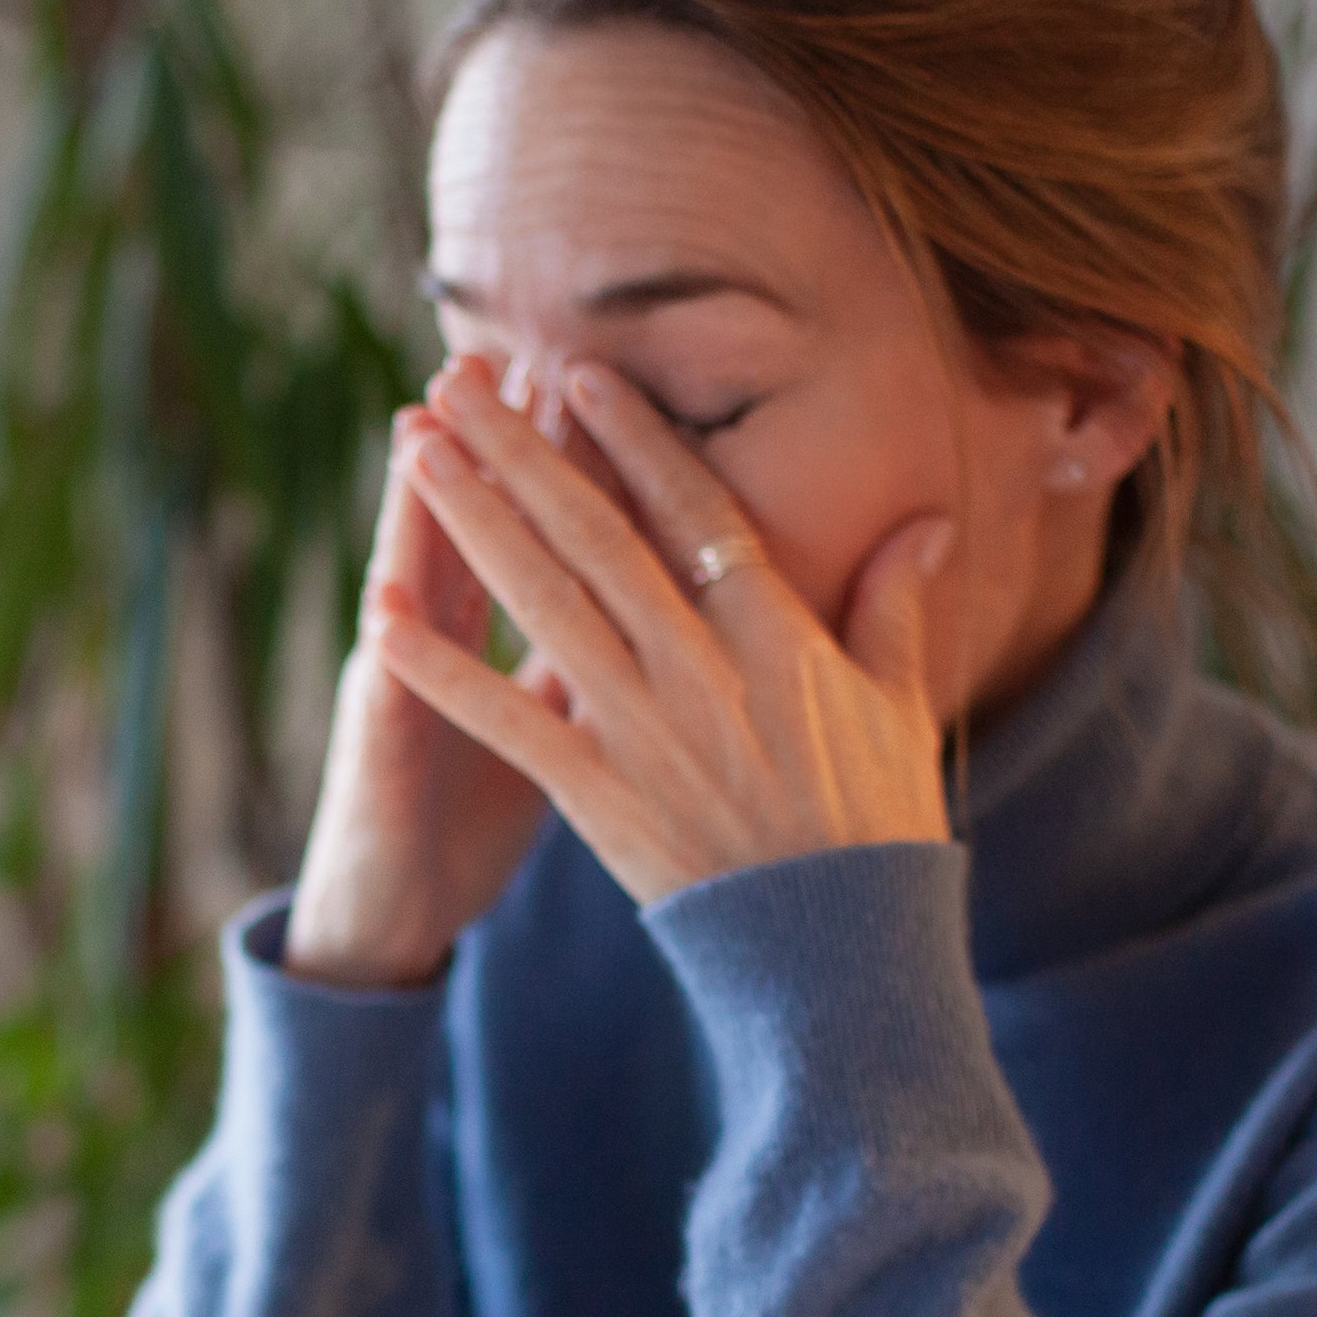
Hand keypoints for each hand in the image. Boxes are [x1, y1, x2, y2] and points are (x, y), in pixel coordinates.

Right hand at [284, 406, 553, 988]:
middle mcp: (436, 649)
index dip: (558, 459)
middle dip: (487, 449)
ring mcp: (399, 699)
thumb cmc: (463, 816)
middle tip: (504, 355)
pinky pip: (385, 710)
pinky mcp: (377, 765)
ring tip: (418, 432)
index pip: (535, 531)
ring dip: (411, 516)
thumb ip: (587, 654)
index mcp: (489, 637)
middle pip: (468, 531)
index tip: (586, 376)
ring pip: (407, 592)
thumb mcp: (544, 727)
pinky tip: (380, 607)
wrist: (390, 913)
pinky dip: (387, 661)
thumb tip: (652, 593)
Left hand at [370, 357, 954, 908]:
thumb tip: (932, 518)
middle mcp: (702, 666)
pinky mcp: (598, 796)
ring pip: (543, 603)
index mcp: (774, 633)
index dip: (632, 437)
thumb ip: (897, 602)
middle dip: (521, 452)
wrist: (838, 945)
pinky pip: (505, 722)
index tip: (579, 371)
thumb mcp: (899, 701)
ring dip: (471, 522)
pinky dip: (441, 672)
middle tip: (457, 384)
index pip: (692, 509)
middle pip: (595, 535)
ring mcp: (645, 729)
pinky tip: (383, 619)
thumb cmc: (874, 822)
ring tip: (416, 453)